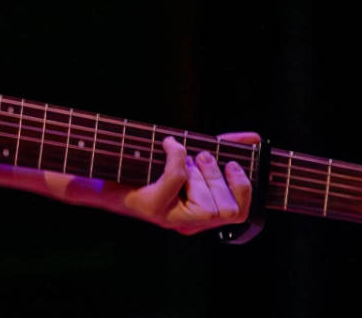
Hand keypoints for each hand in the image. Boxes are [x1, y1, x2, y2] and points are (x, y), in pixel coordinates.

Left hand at [122, 132, 258, 234]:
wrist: (106, 176)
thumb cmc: (151, 165)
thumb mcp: (191, 157)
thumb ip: (223, 148)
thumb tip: (255, 138)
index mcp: (201, 215)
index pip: (240, 214)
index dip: (243, 189)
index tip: (233, 164)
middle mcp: (187, 223)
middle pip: (226, 210)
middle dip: (218, 177)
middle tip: (201, 156)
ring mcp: (169, 219)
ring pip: (205, 203)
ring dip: (199, 173)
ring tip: (186, 156)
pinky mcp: (150, 208)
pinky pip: (175, 182)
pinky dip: (176, 157)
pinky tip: (169, 144)